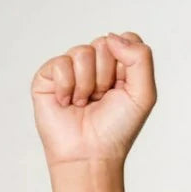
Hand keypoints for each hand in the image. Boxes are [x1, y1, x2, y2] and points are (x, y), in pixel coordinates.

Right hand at [32, 33, 155, 168]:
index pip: (126, 39)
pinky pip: (60, 64)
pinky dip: (66, 86)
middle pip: (104, 43)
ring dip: (86, 84)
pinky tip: (66, 102)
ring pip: (82, 52)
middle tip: (100, 98)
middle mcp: (93, 64)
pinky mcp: (46, 78)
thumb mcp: (144, 93)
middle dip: (105, 75)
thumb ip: (140, 57)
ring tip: (83, 103)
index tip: (121, 89)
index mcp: (118, 65)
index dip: (125, 63)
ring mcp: (69, 70)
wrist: (88, 154)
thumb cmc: (115, 129)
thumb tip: (111, 37)